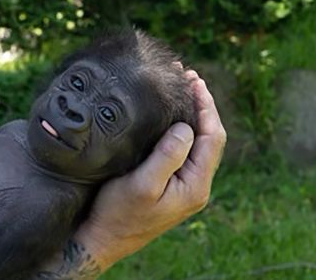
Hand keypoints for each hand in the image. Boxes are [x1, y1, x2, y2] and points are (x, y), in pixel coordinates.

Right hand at [71, 70, 225, 270]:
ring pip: (197, 143)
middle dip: (201, 105)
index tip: (194, 81)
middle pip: (209, 137)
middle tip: (188, 76)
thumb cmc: (118, 213)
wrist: (102, 240)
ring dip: (192, 114)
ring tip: (182, 87)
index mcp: (195, 185)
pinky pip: (184, 150)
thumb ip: (168, 155)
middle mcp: (195, 185)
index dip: (206, 106)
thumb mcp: (142, 184)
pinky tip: (169, 114)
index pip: (212, 137)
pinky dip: (180, 127)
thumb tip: (187, 126)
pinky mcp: (171, 184)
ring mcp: (184, 185)